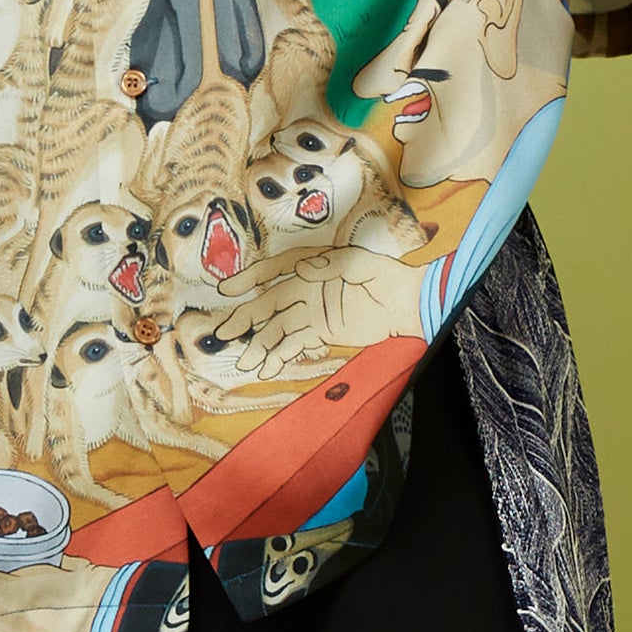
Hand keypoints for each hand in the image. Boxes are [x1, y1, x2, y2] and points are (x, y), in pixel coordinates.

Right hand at [212, 246, 424, 379]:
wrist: (408, 305)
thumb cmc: (387, 277)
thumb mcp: (363, 263)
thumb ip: (332, 265)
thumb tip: (302, 269)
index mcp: (313, 265)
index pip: (275, 269)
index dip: (250, 279)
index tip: (229, 290)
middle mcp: (305, 288)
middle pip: (269, 303)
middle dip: (245, 317)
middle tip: (223, 332)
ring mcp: (311, 312)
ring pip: (278, 328)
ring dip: (260, 344)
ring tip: (244, 362)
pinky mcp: (321, 332)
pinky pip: (295, 344)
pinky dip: (280, 355)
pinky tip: (267, 368)